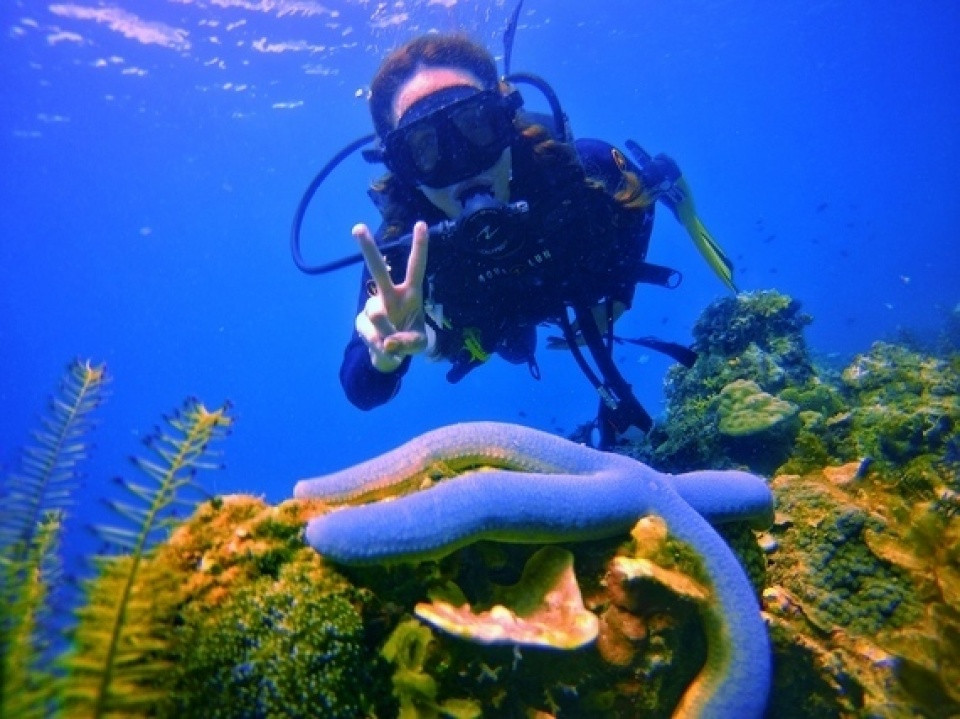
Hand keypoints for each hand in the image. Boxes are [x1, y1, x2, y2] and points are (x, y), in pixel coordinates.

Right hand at [353, 221, 429, 371]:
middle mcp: (390, 295)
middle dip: (368, 249)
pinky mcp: (361, 322)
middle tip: (357, 227)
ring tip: (392, 343)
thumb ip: (408, 342)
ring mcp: (374, 307)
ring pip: (376, 313)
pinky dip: (378, 345)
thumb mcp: (418, 344)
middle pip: (378, 270)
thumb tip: (387, 341)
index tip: (421, 223)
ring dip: (386, 331)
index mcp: (411, 294)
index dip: (419, 246)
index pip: (416, 267)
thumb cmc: (409, 341)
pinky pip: (369, 333)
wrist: (390, 356)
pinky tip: (383, 347)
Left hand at [545, 302, 626, 349]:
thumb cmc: (599, 311)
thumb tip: (564, 334)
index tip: (547, 346)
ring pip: (573, 340)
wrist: (615, 307)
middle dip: (558, 342)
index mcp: (587, 338)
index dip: (557, 345)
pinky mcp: (592, 331)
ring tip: (552, 337)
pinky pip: (578, 335)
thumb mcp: (584, 318)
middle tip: (547, 341)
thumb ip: (574, 326)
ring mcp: (590, 336)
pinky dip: (570, 334)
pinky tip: (564, 332)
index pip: (569, 344)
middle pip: (570, 344)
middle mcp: (588, 339)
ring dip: (563, 338)